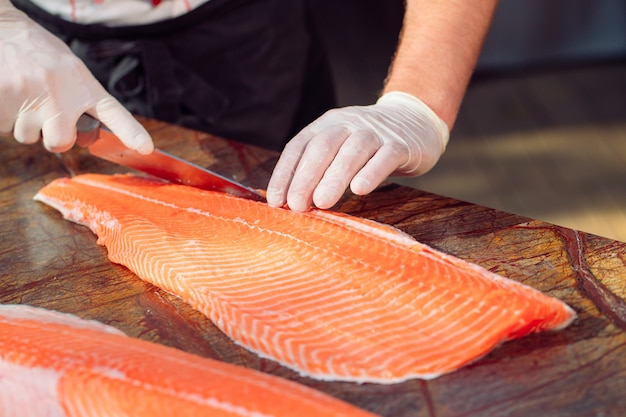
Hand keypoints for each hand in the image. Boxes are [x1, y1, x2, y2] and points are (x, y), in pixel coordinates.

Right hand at [0, 4, 152, 152]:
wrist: (3, 29)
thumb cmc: (38, 52)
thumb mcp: (70, 70)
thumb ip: (79, 99)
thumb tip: (82, 133)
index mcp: (82, 84)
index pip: (113, 112)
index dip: (131, 132)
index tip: (145, 148)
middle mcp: (61, 92)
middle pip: (61, 142)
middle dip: (52, 137)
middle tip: (45, 114)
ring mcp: (31, 96)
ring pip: (27, 136)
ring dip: (24, 123)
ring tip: (23, 94)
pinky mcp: (4, 100)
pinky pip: (5, 127)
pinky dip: (5, 116)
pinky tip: (9, 93)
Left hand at [266, 91, 448, 211]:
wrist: (416, 120)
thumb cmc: (370, 145)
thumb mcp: (340, 148)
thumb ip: (320, 169)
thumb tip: (292, 203)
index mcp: (327, 124)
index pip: (300, 146)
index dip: (285, 173)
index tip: (276, 201)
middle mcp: (349, 124)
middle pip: (323, 147)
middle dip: (306, 178)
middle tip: (296, 206)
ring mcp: (376, 132)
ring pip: (352, 151)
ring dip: (334, 178)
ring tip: (321, 203)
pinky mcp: (401, 144)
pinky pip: (385, 157)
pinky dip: (371, 173)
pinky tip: (360, 190)